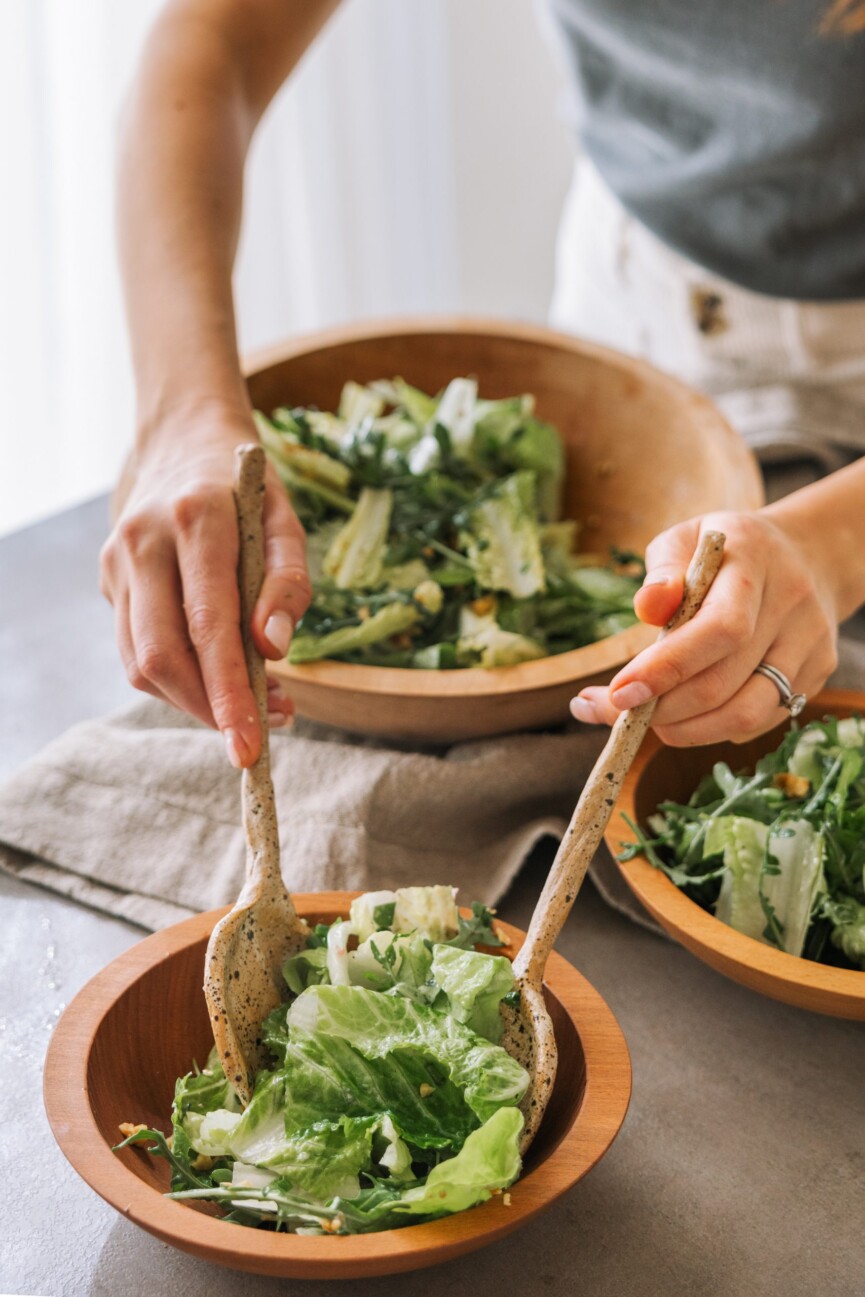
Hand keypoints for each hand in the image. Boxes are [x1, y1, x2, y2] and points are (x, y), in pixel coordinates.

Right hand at [99, 404, 310, 766]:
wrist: (184, 443)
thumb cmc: (248, 491)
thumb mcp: (286, 522)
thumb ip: (288, 582)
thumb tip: (273, 649)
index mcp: (195, 518)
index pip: (207, 622)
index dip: (228, 691)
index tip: (253, 743)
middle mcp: (143, 540)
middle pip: (162, 655)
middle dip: (208, 710)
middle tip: (258, 737)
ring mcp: (117, 562)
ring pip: (141, 663)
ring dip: (196, 702)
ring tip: (252, 705)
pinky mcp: (108, 583)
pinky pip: (138, 652)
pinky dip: (179, 681)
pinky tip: (219, 679)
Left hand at [570, 510, 838, 745]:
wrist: (805, 553)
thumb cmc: (725, 551)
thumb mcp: (685, 539)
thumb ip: (662, 570)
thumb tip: (647, 607)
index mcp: (755, 559)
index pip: (720, 627)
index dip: (667, 668)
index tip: (619, 692)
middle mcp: (791, 602)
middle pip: (726, 680)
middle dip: (663, 708)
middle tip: (617, 711)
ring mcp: (811, 642)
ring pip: (749, 713)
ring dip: (688, 730)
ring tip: (649, 721)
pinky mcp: (818, 673)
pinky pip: (762, 720)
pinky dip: (716, 729)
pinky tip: (687, 716)